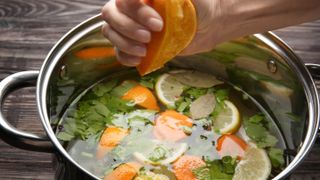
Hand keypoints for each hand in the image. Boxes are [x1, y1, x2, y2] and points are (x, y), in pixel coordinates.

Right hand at [101, 0, 225, 65]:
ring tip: (145, 50)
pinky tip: (140, 58)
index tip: (157, 23)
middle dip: (129, 27)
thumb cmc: (199, 4)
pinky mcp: (136, 46)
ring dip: (124, 42)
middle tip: (151, 36)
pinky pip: (118, 51)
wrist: (208, 26)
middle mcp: (132, 9)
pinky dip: (125, 57)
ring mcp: (132, 28)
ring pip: (110, 32)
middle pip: (111, 14)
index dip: (135, 11)